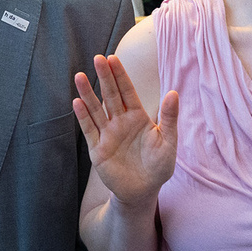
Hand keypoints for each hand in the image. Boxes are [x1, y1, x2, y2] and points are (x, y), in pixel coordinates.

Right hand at [72, 55, 179, 210]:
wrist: (143, 191)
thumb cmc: (159, 166)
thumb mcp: (168, 142)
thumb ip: (169, 118)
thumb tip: (174, 93)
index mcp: (137, 117)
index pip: (127, 92)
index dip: (120, 76)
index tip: (113, 58)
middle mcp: (120, 122)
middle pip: (110, 96)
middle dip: (104, 77)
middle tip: (97, 58)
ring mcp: (107, 134)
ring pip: (96, 110)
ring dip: (88, 93)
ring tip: (80, 76)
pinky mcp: (98, 149)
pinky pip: (89, 130)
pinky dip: (83, 117)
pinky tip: (77, 103)